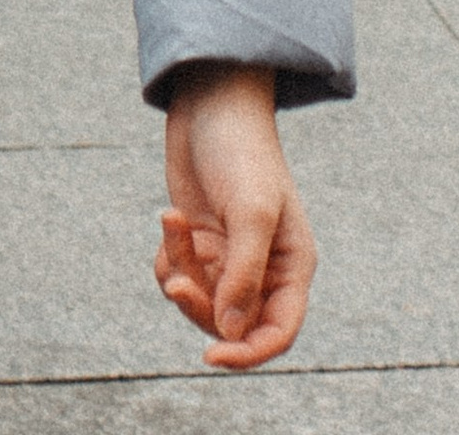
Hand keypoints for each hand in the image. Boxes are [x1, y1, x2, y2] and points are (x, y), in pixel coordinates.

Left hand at [154, 66, 312, 369]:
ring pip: (200, 301)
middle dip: (200, 306)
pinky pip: (178, 276)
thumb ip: (244, 275)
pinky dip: (168, 256)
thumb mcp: (250, 211)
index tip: (211, 357)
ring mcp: (230, 256)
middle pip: (232, 324)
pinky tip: (171, 217)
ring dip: (179, 271)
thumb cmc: (241, 151)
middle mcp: (263, 268)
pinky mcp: (201, 242)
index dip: (248, 354)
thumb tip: (230, 333)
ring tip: (173, 222)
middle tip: (177, 281)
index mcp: (291, 264)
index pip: (278, 332)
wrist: (209, 101)